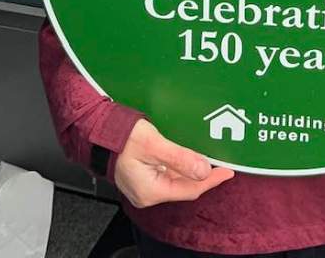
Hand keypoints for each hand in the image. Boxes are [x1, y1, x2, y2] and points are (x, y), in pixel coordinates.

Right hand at [114, 119, 233, 207]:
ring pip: (177, 180)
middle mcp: (147, 193)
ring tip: (209, 158)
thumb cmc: (120, 137)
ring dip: (192, 169)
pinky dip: (181, 166)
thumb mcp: (154, 144)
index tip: (227, 171)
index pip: (190, 190)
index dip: (211, 180)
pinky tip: (189, 156)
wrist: (98, 131)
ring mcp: (144, 186)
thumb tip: (204, 170)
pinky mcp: (143, 176)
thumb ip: (180, 158)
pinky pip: (168, 174)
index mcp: (150, 190)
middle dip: (203, 175)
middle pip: (184, 186)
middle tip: (221, 163)